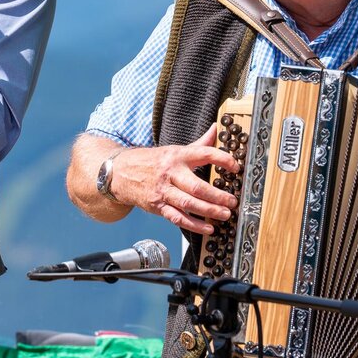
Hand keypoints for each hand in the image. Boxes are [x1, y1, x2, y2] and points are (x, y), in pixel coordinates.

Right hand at [110, 124, 239, 234]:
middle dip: (217, 196)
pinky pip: (177, 217)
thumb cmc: (153, 161)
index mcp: (177, 156)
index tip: (235, 166)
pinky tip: (208, 228)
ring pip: (188, 204)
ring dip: (209, 211)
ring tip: (225, 215)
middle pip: (196, 186)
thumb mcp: (175, 149)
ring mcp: (164, 191)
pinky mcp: (158, 206)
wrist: (121, 173)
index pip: (203, 154)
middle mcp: (171, 173)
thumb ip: (198, 143)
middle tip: (232, 201)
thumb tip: (216, 129)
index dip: (222, 159)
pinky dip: (194, 225)